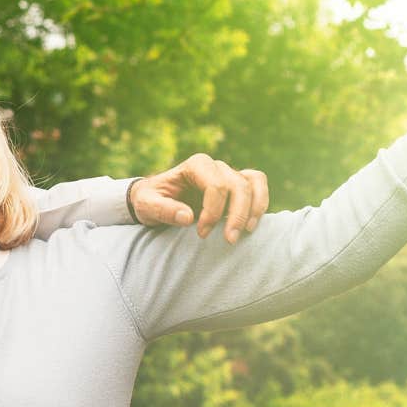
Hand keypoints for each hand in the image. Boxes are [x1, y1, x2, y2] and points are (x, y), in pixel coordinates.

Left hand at [132, 154, 270, 242]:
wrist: (155, 199)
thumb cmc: (150, 200)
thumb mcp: (146, 205)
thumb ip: (163, 210)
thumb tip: (188, 217)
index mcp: (195, 165)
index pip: (216, 185)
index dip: (213, 211)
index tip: (202, 233)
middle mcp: (215, 166)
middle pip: (238, 185)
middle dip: (236, 215)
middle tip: (229, 240)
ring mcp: (228, 173)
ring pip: (253, 183)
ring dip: (253, 209)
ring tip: (245, 233)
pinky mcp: (237, 184)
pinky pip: (258, 185)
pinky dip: (260, 203)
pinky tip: (251, 225)